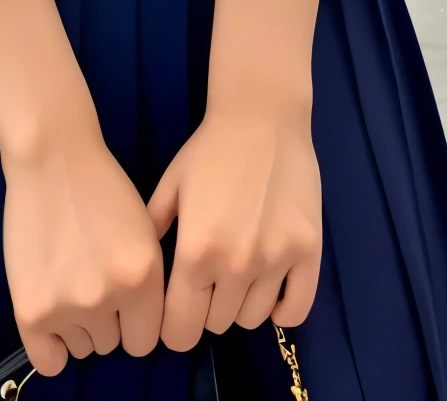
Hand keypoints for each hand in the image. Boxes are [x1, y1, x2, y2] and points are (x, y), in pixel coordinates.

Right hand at [0, 0, 163, 372]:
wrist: (52, 158)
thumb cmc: (102, 188)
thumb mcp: (145, 233)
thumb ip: (149, 284)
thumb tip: (142, 328)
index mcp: (143, 278)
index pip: (146, 341)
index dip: (135, 322)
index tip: (123, 304)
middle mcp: (108, 298)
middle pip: (112, 344)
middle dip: (105, 320)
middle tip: (90, 281)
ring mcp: (67, 306)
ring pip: (81, 348)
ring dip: (77, 326)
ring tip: (68, 281)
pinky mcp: (31, 310)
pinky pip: (47, 360)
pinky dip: (51, 347)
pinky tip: (52, 318)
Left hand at [148, 92, 321, 349]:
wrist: (262, 116)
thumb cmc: (210, 149)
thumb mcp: (171, 187)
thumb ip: (153, 233)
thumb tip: (137, 275)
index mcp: (195, 252)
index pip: (182, 329)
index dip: (176, 330)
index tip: (178, 316)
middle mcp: (235, 264)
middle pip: (218, 325)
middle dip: (208, 310)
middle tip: (209, 283)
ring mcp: (276, 260)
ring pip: (254, 319)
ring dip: (242, 305)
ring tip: (239, 275)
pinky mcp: (308, 251)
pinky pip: (297, 309)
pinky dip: (282, 311)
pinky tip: (271, 290)